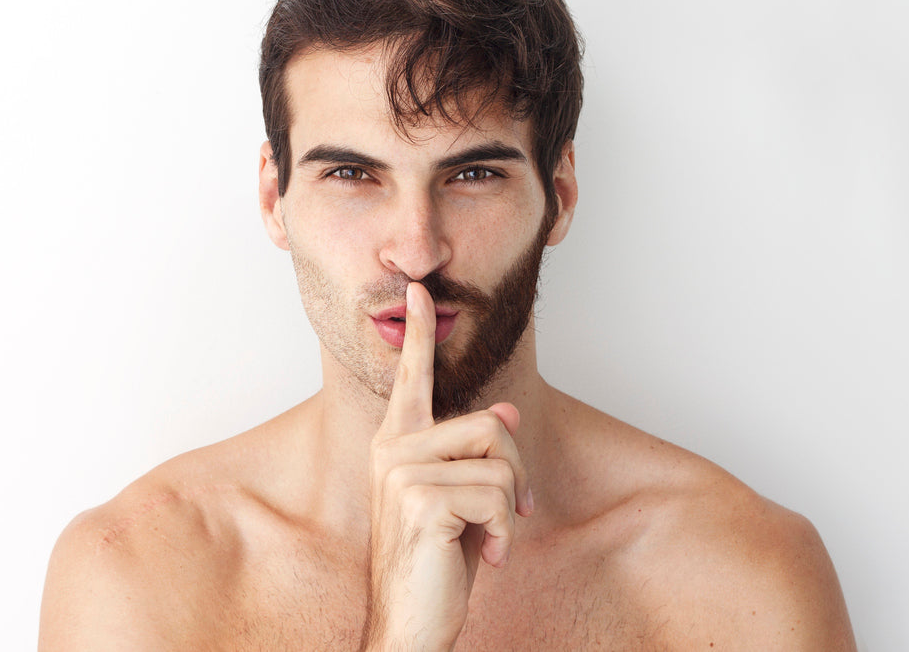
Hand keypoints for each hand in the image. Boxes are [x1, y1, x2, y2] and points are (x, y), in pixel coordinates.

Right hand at [360, 281, 532, 651]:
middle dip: (517, 472)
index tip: (419, 291)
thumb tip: (504, 409)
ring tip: (490, 539)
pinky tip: (487, 555)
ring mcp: (401, 471)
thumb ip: (474, 455)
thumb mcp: (463, 502)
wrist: (410, 622)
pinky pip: (496, 494)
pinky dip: (504, 531)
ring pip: (499, 460)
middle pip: (490, 425)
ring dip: (511, 507)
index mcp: (396, 443)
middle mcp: (392, 448)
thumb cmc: (434, 562)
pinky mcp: (420, 497)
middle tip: (510, 514)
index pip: (411, 377)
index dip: (417, 333)